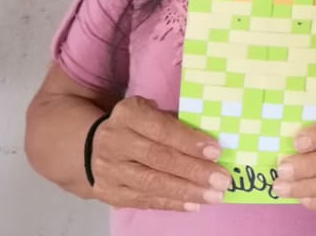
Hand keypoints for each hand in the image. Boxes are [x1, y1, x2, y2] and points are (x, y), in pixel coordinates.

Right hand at [87, 96, 229, 211]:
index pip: (161, 130)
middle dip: (194, 171)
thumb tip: (212, 144)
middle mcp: (114, 141)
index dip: (189, 142)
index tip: (216, 152)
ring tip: (213, 196)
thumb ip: (175, 123)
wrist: (94, 146)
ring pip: (151, 184)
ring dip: (186, 191)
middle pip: (158, 159)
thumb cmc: (137, 126)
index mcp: (127, 114)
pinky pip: (144, 201)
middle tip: (222, 180)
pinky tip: (193, 204)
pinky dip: (172, 203)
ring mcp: (109, 170)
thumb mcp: (151, 112)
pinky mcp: (109, 193)